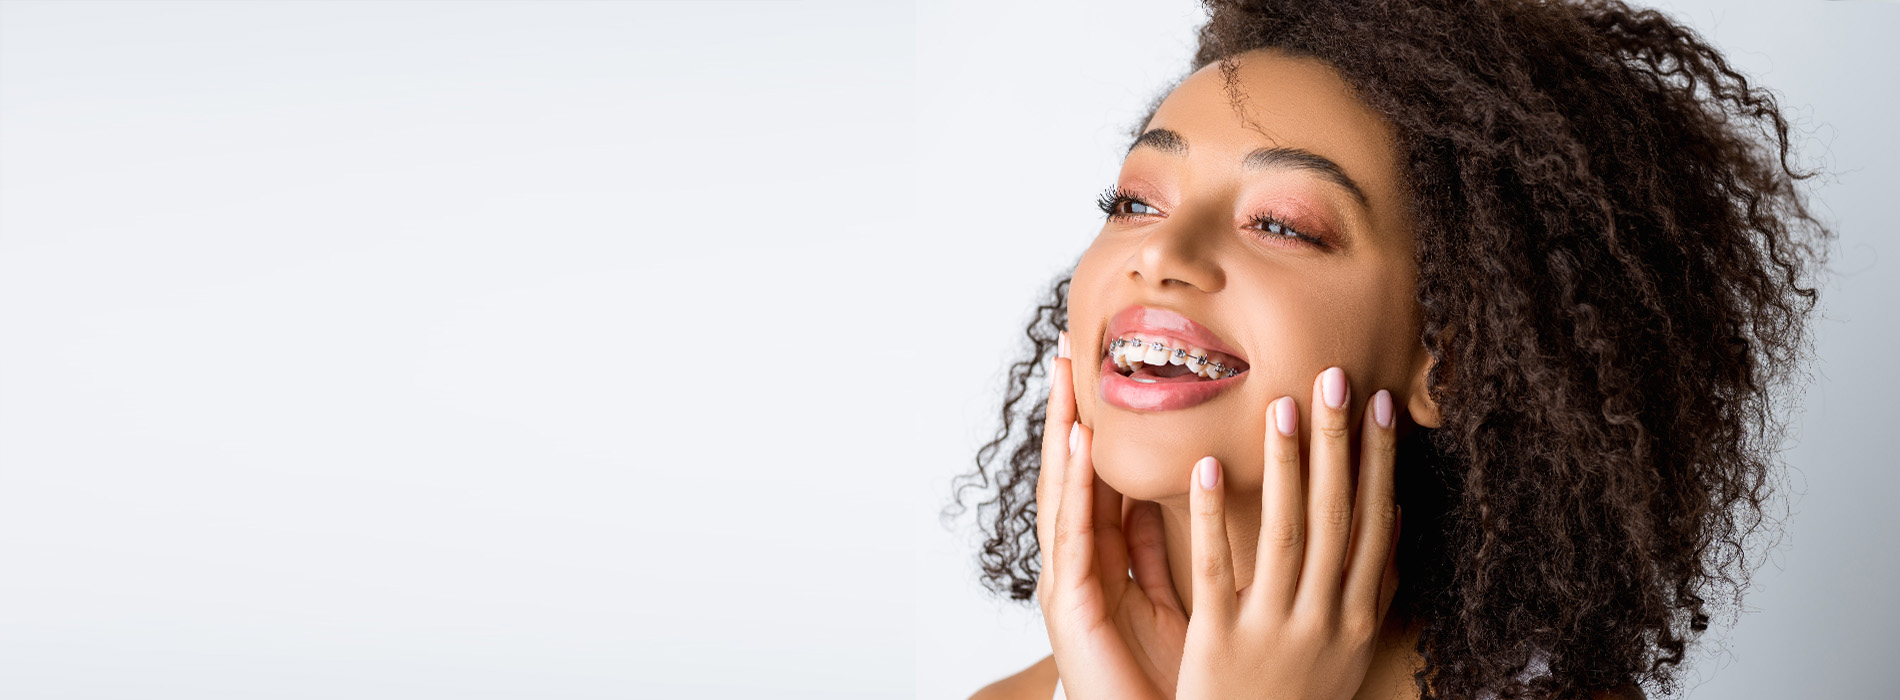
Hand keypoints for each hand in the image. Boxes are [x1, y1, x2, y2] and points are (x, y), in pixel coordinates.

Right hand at [1036, 332, 1184, 699]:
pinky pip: (1071, 535)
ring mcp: (1065, 585)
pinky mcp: (1067, 607)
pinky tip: (1077, 445)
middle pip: (1069, 477)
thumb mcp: (1174, 600)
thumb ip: (1164, 552)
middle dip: (1068, 416)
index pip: (1097, 481)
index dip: (1096, 428)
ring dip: (1061, 434)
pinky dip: (1073, 487)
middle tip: (1069, 353)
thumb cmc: (1167, 683)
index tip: (1102, 372)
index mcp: (1104, 565)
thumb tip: (1186, 495)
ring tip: (1066, 379)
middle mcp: (1077, 568)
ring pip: (1061, 495)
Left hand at [1175, 367, 1402, 699]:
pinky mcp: (1220, 641)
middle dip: (1338, 445)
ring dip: (1285, 467)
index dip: (1379, 464)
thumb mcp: (1350, 647)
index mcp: (1356, 618)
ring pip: (1284, 534)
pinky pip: (1217, 569)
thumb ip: (1371, 586)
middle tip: (1334, 378)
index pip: (1374, 525)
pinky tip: (1207, 467)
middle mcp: (1323, 619)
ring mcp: (1273, 630)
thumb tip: (1393, 513)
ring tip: (1281, 407)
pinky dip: (1213, 516)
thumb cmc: (1299, 695)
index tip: (1381, 405)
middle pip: (1335, 518)